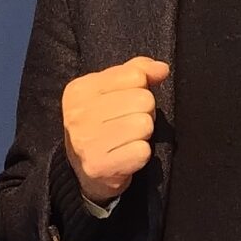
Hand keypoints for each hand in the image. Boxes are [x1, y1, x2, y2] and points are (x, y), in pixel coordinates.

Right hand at [61, 56, 170, 202]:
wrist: (86, 171)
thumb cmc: (104, 123)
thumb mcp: (112, 90)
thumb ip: (137, 71)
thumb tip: (162, 69)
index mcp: (79, 90)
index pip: (134, 76)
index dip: (140, 89)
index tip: (124, 103)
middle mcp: (78, 114)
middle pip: (143, 100)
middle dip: (144, 112)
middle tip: (127, 124)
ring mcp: (86, 141)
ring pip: (144, 125)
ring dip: (143, 134)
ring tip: (127, 139)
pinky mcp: (99, 166)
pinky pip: (142, 151)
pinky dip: (140, 154)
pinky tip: (126, 156)